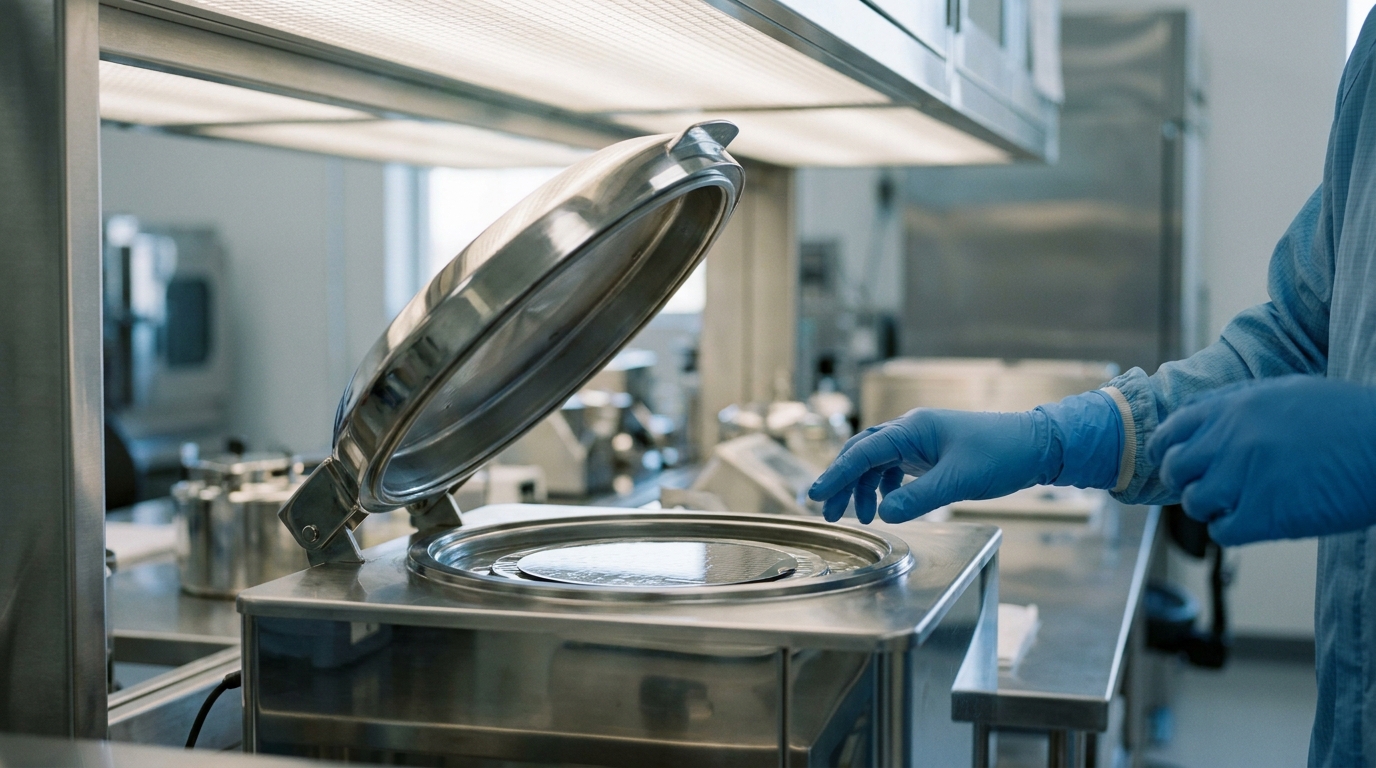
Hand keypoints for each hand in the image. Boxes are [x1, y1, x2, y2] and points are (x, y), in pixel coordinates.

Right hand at [806, 391, 1120, 523]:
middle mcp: (911, 431)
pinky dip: (884, 487)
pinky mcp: (931, 453)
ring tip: (859, 517)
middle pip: (862, 454)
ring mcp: (921, 441)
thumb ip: (918, 499)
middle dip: (842, 482)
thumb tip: (884, 515)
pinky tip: (886, 507)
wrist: (1037, 446)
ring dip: (863, 488)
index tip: (814, 495)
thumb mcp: (958, 481)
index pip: (862, 452)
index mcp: (913, 429)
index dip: (836, 475)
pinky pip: (895, 467)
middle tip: (827, 512)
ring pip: (877, 462)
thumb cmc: (1001, 455)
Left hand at [1148, 375, 1375, 544]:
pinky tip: (1253, 520)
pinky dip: (1231, 529)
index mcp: (1233, 407)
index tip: (1174, 463)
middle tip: (1207, 486)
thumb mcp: (1285, 391)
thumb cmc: (1345, 419)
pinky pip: (1222, 531)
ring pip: (1194, 503)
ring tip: (1237, 502)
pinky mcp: (1264, 515)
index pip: (1171, 432)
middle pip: (1175, 470)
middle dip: (1186, 480)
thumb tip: (1195, 415)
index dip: (1167, 452)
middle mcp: (1230, 440)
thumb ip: (1235, 403)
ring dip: (1211, 507)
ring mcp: (1244, 478)